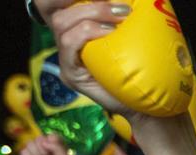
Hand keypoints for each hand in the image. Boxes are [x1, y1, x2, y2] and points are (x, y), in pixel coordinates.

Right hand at [20, 134, 71, 154]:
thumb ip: (58, 147)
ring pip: (29, 143)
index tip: (53, 152)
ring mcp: (35, 150)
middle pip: (39, 138)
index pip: (52, 136)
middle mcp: (45, 145)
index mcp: (55, 144)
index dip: (51, 143)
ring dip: (36, 154)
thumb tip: (44, 142)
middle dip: (42, 150)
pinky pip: (23, 151)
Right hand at [34, 0, 132, 116]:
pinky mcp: (70, 74)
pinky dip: (88, 32)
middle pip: (55, 9)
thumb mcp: (127, 35)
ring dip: (91, 13)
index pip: (54, 4)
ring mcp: (65, 58)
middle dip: (85, 0)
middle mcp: (65, 41)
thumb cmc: (138, 67)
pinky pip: (69, 44)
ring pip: (61, 23)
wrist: (142, 104)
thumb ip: (117, 17)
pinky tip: (110, 33)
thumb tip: (124, 0)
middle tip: (119, 5)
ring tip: (120, 15)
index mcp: (75, 29)